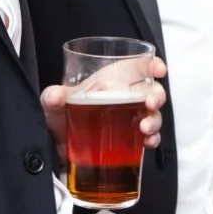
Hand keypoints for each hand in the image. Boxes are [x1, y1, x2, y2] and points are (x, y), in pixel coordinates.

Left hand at [43, 55, 167, 161]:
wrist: (58, 148)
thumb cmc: (59, 117)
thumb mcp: (53, 106)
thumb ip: (52, 98)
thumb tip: (54, 95)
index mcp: (110, 81)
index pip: (136, 67)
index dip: (151, 64)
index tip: (159, 70)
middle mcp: (123, 97)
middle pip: (151, 90)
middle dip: (157, 95)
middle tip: (150, 104)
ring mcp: (129, 118)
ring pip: (153, 114)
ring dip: (155, 120)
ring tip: (145, 129)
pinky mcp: (130, 138)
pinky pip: (149, 136)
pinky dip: (153, 139)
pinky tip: (148, 142)